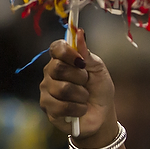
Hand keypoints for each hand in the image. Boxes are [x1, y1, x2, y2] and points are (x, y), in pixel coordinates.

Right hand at [39, 28, 116, 142]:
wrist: (102, 115)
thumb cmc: (99, 91)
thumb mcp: (99, 70)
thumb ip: (88, 54)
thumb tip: (79, 33)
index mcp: (62, 60)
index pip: (56, 48)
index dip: (68, 53)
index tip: (82, 62)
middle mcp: (50, 73)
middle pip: (58, 68)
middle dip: (79, 77)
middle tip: (86, 83)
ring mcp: (47, 90)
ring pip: (62, 89)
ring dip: (81, 95)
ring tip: (84, 98)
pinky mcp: (48, 108)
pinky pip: (62, 106)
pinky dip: (78, 109)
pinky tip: (80, 109)